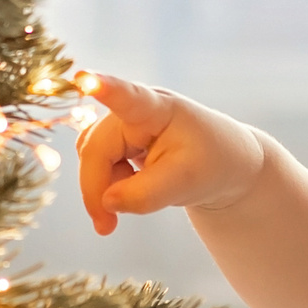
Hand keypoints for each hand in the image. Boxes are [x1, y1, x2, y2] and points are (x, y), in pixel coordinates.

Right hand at [76, 76, 268, 234]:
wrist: (224, 163)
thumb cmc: (212, 163)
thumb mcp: (186, 184)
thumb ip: (144, 195)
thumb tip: (106, 201)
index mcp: (157, 108)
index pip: (127, 97)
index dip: (104, 89)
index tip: (84, 78)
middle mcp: (133, 110)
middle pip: (96, 149)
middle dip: (96, 189)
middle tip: (106, 229)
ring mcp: (121, 124)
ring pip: (92, 159)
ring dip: (101, 189)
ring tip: (126, 210)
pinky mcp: (116, 139)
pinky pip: (98, 166)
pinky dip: (108, 186)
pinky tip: (126, 195)